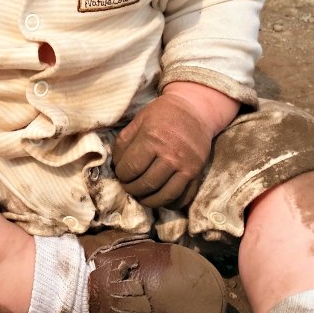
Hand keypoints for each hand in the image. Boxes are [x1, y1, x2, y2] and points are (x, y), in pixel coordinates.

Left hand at [112, 92, 213, 208]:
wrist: (195, 109)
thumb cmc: (163, 114)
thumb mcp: (139, 120)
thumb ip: (124, 142)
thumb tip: (115, 165)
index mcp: (153, 140)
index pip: (131, 168)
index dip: (121, 175)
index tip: (121, 173)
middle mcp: (171, 155)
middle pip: (146, 184)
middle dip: (132, 189)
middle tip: (128, 186)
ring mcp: (186, 166)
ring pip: (164, 196)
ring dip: (149, 201)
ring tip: (141, 196)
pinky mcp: (197, 173)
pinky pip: (183, 197)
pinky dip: (170, 203)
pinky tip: (161, 198)